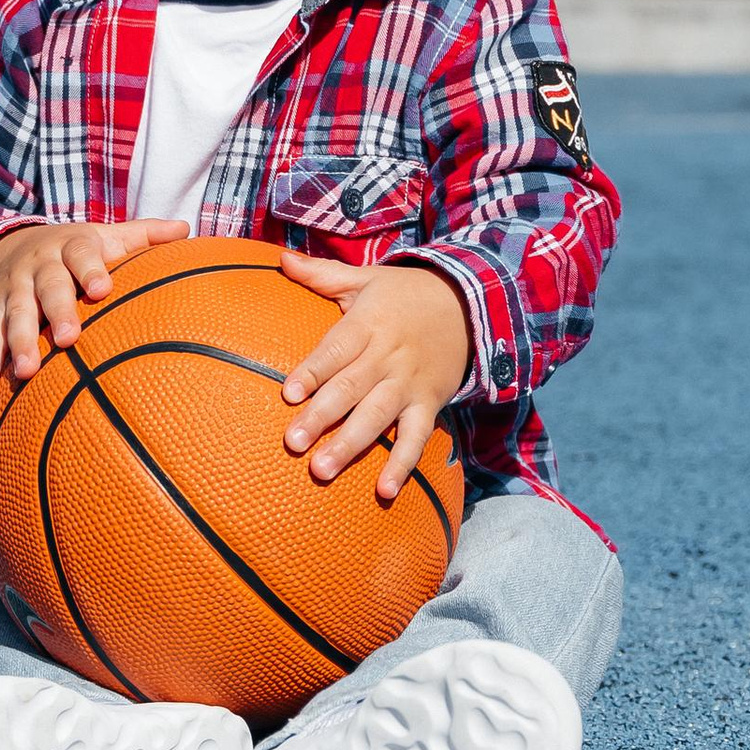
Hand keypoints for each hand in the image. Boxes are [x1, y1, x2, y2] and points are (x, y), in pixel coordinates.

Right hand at [0, 219, 190, 402]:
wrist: (12, 246)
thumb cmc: (77, 251)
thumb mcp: (106, 236)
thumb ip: (144, 235)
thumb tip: (185, 228)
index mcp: (70, 246)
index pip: (80, 253)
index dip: (91, 270)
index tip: (102, 289)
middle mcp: (38, 267)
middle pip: (47, 287)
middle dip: (55, 311)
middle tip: (67, 339)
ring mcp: (14, 292)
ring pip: (15, 317)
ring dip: (18, 344)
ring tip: (27, 372)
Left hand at [276, 256, 470, 502]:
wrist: (469, 304)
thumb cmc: (404, 294)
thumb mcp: (366, 278)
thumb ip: (322, 274)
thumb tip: (281, 257)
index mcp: (369, 324)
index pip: (336, 349)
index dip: (313, 371)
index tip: (288, 394)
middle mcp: (388, 356)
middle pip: (351, 389)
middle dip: (322, 417)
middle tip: (293, 443)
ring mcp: (409, 384)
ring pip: (378, 417)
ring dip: (351, 445)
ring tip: (321, 470)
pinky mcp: (429, 404)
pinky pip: (416, 437)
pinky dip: (402, 465)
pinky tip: (384, 492)